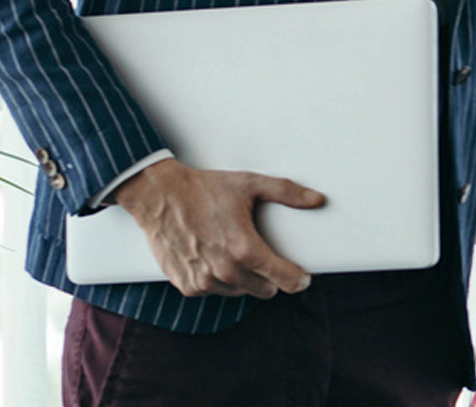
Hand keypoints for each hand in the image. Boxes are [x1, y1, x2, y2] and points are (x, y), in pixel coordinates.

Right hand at [113, 158, 324, 297]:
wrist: (159, 196)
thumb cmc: (203, 190)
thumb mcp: (249, 184)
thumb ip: (286, 192)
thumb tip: (316, 199)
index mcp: (243, 248)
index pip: (283, 279)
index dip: (297, 280)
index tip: (302, 279)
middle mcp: (225, 270)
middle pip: (263, 290)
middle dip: (269, 277)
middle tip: (263, 257)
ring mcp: (204, 281)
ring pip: (239, 291)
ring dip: (243, 279)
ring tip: (234, 252)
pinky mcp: (188, 286)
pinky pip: (214, 291)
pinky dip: (218, 280)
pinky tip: (214, 258)